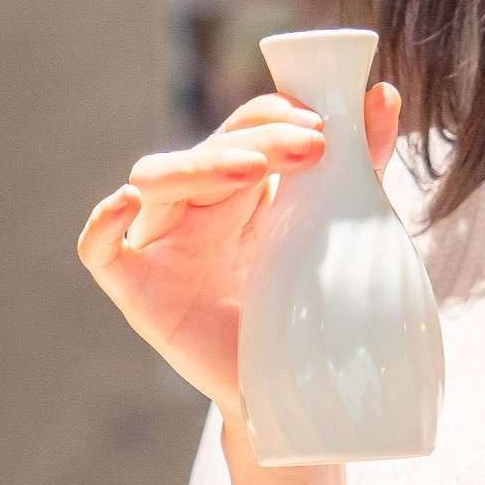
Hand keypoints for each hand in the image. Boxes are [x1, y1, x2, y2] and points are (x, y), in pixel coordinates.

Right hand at [79, 85, 402, 421]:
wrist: (292, 390)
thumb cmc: (302, 307)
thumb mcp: (335, 230)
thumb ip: (359, 167)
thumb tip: (385, 94)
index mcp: (237, 187)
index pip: (243, 127)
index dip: (275, 115)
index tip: (325, 125)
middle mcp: (194, 206)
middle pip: (206, 148)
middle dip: (258, 140)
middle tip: (315, 146)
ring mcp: (160, 245)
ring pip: (153, 178)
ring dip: (198, 165)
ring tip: (252, 170)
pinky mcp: (137, 291)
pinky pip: (100, 251)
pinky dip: (103, 224)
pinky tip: (128, 204)